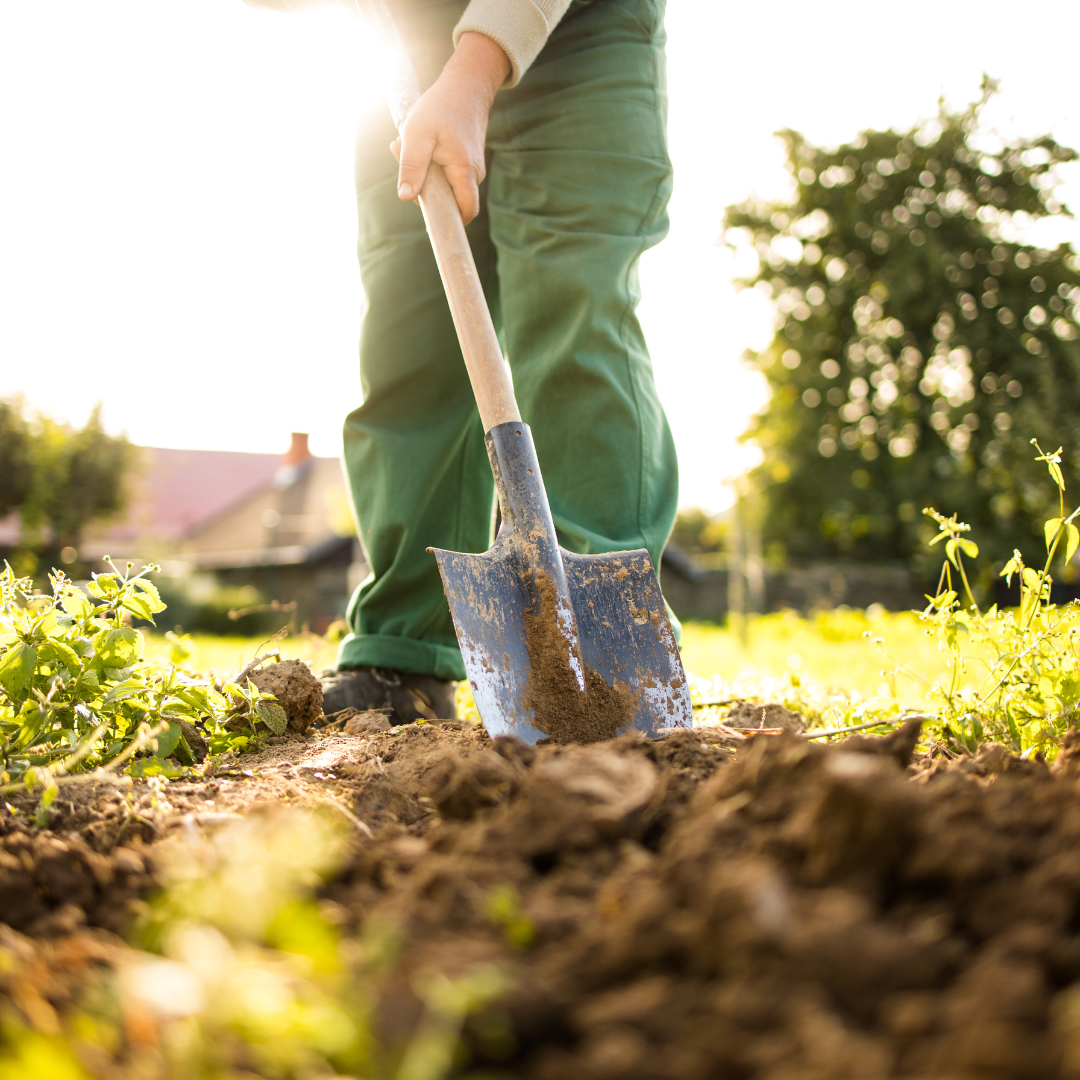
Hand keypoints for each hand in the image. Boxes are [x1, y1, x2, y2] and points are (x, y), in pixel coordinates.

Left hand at [391, 32, 510, 223]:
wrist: (465, 86)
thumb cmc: (440, 108)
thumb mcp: (417, 135)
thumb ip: (412, 167)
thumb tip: (406, 197)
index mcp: (465, 172)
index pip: (465, 213)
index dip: (449, 222)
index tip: (428, 216)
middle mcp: (473, 175)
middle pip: (449, 200)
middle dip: (424, 189)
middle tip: (402, 157)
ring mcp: (470, 170)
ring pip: (445, 186)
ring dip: (423, 172)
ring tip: (408, 144)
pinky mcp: (465, 163)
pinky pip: (446, 174)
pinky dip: (428, 163)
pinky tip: (419, 143)